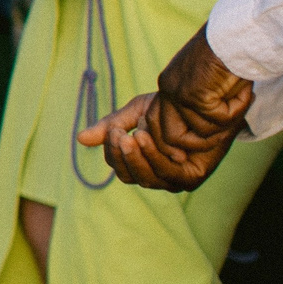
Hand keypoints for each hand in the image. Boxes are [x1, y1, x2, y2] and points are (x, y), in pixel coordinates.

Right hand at [77, 26, 251, 188]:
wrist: (203, 102)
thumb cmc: (171, 109)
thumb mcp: (135, 114)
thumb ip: (111, 127)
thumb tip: (79, 139)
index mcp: (139, 161)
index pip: (116, 164)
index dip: (111, 150)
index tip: (112, 130)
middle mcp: (154, 175)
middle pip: (128, 176)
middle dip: (121, 156)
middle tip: (119, 134)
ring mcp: (173, 180)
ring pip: (146, 179)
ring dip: (137, 158)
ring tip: (134, 136)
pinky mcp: (191, 178)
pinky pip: (168, 175)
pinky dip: (156, 158)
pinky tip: (149, 139)